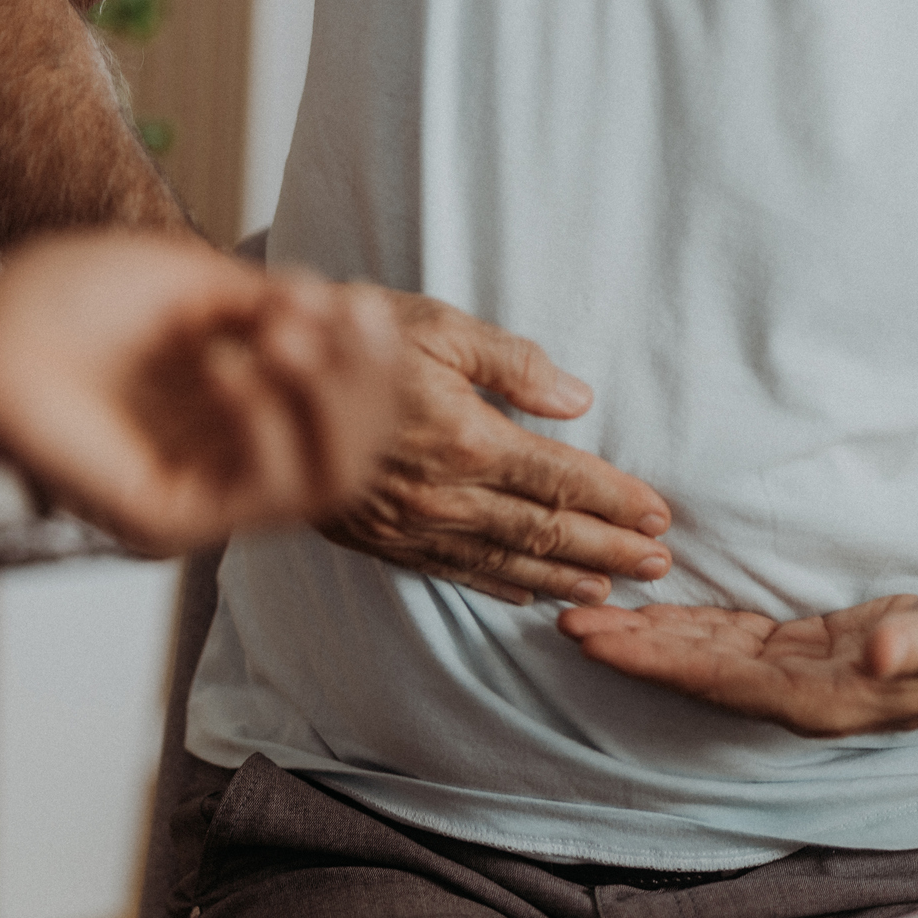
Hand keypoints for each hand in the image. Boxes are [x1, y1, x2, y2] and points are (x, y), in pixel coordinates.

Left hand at [0, 233, 403, 564]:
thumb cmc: (59, 301)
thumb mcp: (188, 280)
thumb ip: (270, 302)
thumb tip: (342, 313)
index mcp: (241, 403)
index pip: (347, 406)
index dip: (370, 359)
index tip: (359, 300)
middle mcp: (234, 458)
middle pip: (355, 447)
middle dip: (363, 380)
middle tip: (338, 317)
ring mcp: (207, 495)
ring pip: (329, 477)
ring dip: (325, 399)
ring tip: (278, 337)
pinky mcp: (174, 523)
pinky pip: (266, 494)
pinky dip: (264, 423)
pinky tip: (228, 369)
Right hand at [318, 290, 673, 604]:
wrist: (258, 373)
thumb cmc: (356, 334)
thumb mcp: (437, 324)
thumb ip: (512, 364)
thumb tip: (577, 400)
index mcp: (467, 437)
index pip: (562, 478)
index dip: (616, 501)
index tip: (660, 516)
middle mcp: (445, 493)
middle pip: (545, 530)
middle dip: (609, 549)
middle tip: (660, 566)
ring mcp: (411, 524)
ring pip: (505, 561)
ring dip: (565, 577)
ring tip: (612, 588)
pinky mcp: (379, 539)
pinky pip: (452, 572)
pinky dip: (499, 585)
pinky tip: (531, 593)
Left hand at [559, 586, 917, 736]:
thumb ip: (915, 641)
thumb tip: (877, 653)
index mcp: (819, 699)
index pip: (715, 678)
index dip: (652, 659)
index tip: (596, 638)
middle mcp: (796, 695)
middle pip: (692, 671)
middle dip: (628, 647)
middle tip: (562, 615)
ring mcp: (797, 676)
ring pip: (703, 657)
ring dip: (646, 637)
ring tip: (587, 610)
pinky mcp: (804, 651)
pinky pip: (729, 641)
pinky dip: (684, 626)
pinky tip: (649, 611)